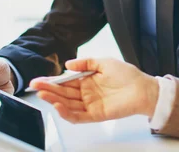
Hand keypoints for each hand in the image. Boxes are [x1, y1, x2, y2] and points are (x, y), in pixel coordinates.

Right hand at [29, 58, 157, 122]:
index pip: (65, 82)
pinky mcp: (96, 115)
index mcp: (87, 80)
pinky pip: (78, 116)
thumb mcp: (104, 62)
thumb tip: (68, 64)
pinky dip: (67, 113)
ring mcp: (90, 104)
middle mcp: (87, 93)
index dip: (52, 81)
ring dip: (54, 100)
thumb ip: (85, 62)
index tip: (39, 79)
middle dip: (49, 90)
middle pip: (63, 93)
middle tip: (35, 86)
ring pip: (68, 104)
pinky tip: (58, 107)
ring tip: (43, 95)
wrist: (143, 89)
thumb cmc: (128, 75)